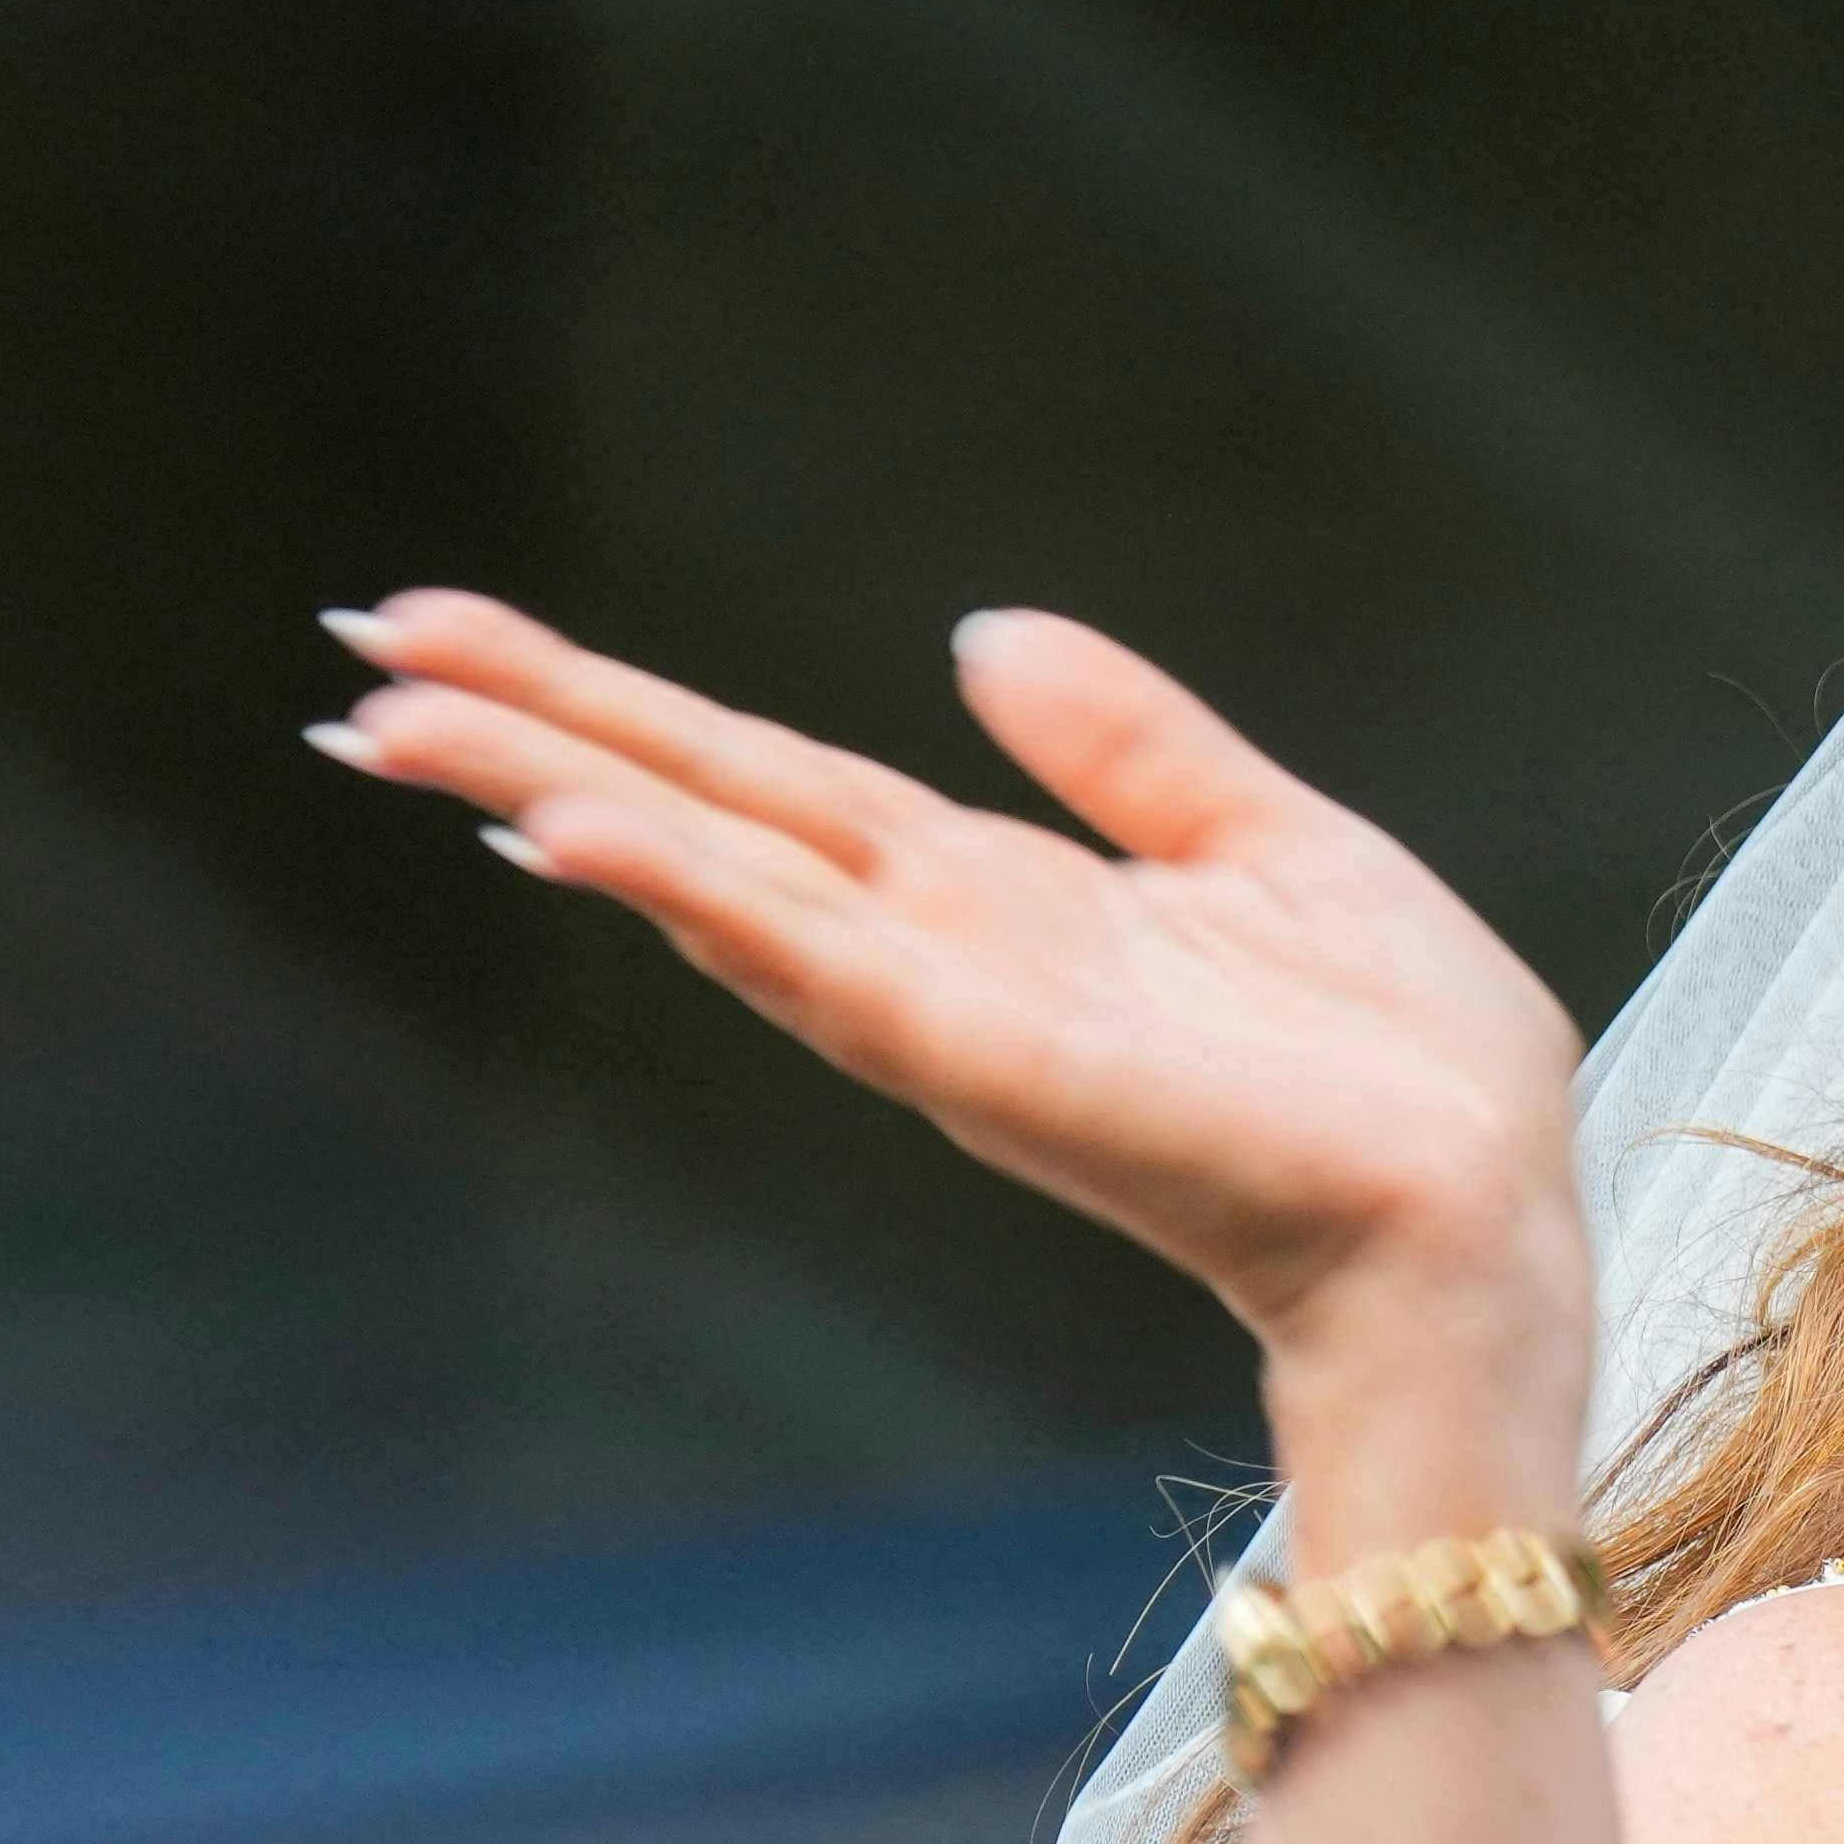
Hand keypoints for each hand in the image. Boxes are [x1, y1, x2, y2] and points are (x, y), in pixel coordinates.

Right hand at [310, 589, 1590, 1400]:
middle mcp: (941, 953)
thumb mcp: (1270, 844)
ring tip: (400, 725)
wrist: (1486, 1208)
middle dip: (532, 736)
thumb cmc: (1409, 1066)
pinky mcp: (986, 1060)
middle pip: (698, 815)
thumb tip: (978, 635)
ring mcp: (949, 1013)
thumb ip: (1127, 748)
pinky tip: (574, 833)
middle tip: (357, 663)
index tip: (457, 635)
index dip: (619, 710)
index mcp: (999, 897)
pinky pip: (812, 961)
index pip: (766, 782)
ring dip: (561, 797)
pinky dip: (694, 896)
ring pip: (714, 879)